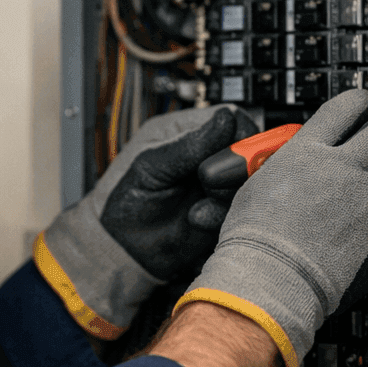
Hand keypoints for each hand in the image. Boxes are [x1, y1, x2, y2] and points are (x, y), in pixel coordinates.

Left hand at [35, 106, 257, 338]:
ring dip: (226, 196)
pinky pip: (239, 209)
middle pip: (247, 151)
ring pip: (246, 182)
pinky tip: (196, 218)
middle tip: (210, 182)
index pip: (232, 120)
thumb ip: (190, 145)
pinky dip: (220, 215)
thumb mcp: (152, 166)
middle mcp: (206, 157)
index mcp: (186, 133)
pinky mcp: (221, 211)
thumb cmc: (124, 198)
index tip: (236, 154)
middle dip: (235, 169)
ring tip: (197, 207)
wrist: (120, 247)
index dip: (241, 136)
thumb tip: (226, 119)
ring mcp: (215, 185)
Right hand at [172, 90, 367, 366]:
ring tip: (364, 196)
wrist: (270, 279)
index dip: (362, 104)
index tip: (366, 109)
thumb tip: (302, 154)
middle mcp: (343, 168)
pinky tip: (367, 227)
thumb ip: (289, 161)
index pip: (349, 105)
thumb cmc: (255, 239)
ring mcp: (367, 197)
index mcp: (308, 150)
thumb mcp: (258, 182)